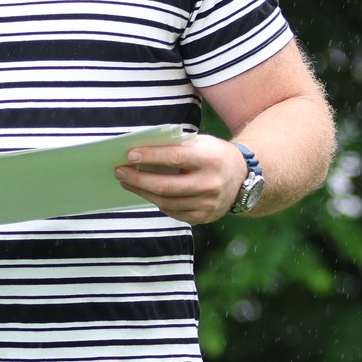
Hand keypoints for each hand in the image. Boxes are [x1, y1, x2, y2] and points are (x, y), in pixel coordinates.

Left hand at [113, 134, 246, 225]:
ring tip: (127, 182)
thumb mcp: (200, 144)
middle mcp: (210, 184)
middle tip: (119, 171)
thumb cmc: (213, 155)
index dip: (150, 156)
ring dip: (142, 192)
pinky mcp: (203, 217)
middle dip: (137, 179)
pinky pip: (173, 212)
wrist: (242, 177)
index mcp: (210, 159)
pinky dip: (156, 202)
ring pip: (165, 202)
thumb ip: (175, 147)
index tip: (129, 155)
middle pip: (165, 185)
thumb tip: (139, 153)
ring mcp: (207, 204)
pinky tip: (146, 193)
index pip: (174, 157)